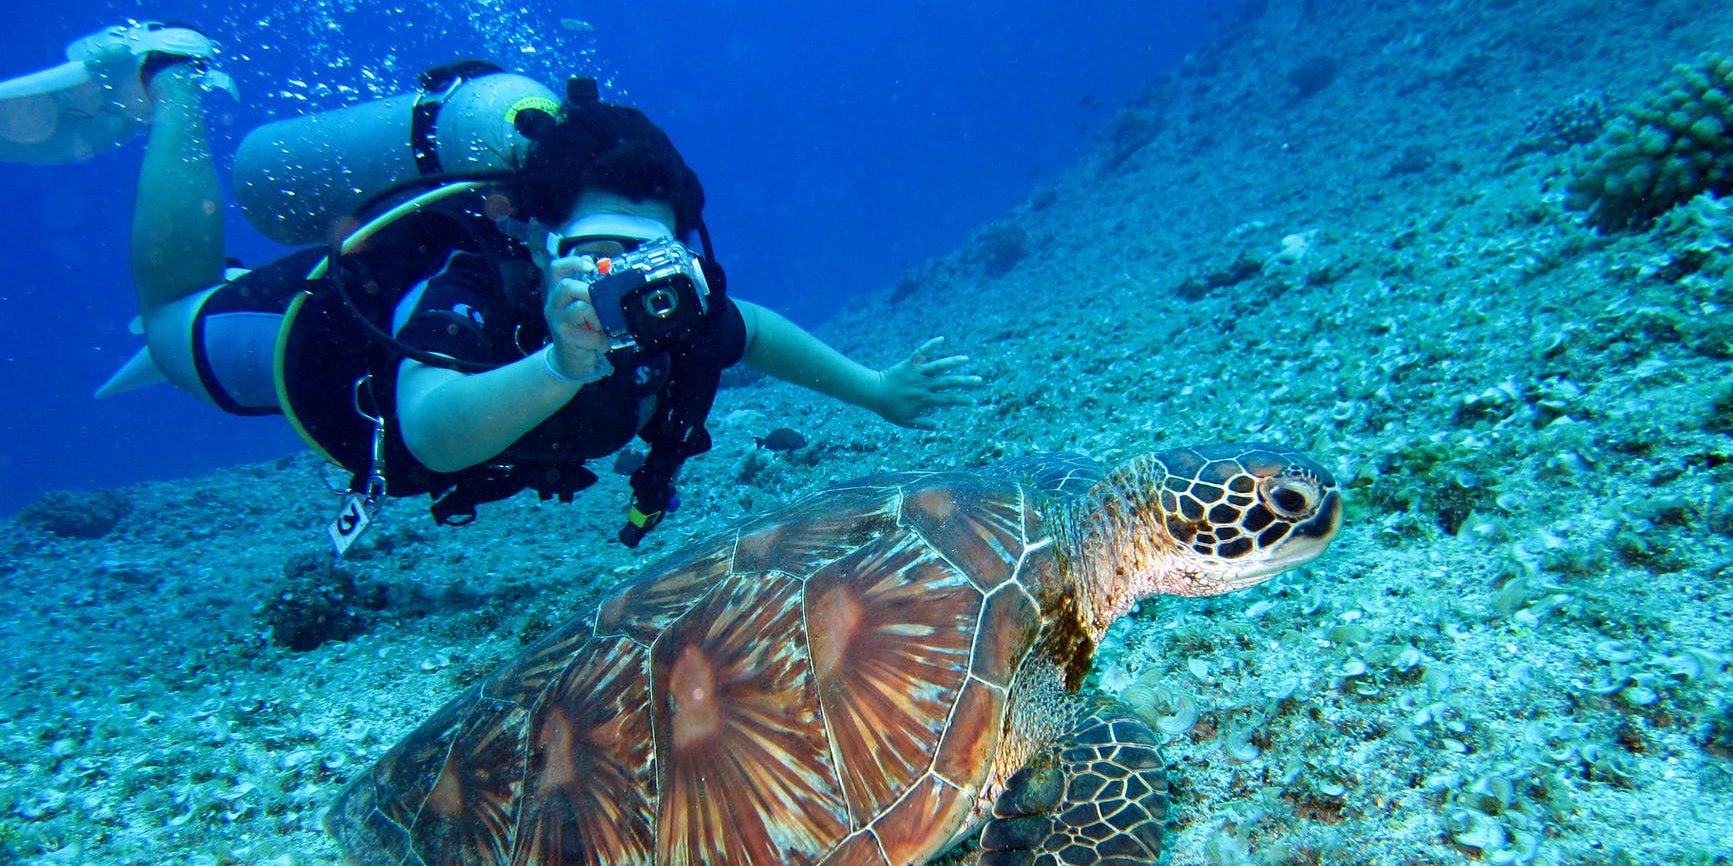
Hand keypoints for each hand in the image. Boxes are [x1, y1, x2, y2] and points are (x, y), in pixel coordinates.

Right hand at [542, 255, 611, 382]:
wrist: (570, 361)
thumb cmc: (581, 331)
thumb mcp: (585, 309)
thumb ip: (592, 294)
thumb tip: (610, 277)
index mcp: (560, 293)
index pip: (557, 269)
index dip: (573, 263)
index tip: (591, 266)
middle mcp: (554, 304)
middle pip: (566, 286)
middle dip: (590, 292)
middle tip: (601, 304)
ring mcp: (558, 321)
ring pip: (580, 308)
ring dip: (598, 318)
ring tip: (601, 327)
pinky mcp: (565, 338)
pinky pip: (589, 335)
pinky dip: (601, 340)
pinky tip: (600, 343)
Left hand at [874, 337, 982, 430]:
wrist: (874, 393)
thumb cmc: (889, 409)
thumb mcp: (905, 421)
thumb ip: (923, 423)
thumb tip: (940, 426)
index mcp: (924, 399)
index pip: (948, 400)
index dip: (961, 401)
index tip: (973, 402)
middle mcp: (924, 385)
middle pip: (948, 383)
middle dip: (964, 382)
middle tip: (978, 380)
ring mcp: (917, 373)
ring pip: (938, 366)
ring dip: (953, 362)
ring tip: (966, 359)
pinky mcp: (910, 363)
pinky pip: (921, 352)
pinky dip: (931, 345)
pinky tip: (941, 339)